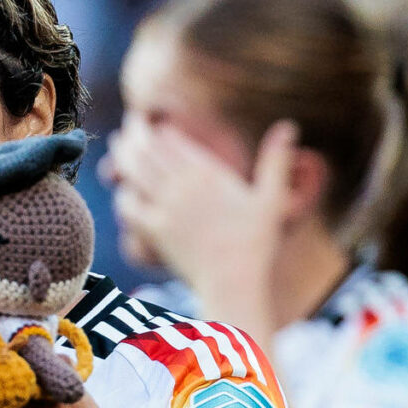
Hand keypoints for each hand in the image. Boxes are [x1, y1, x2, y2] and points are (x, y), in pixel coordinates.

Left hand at [105, 119, 293, 335]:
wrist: (234, 283)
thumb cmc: (256, 243)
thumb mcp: (271, 198)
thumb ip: (276, 161)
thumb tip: (289, 126)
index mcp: (210, 174)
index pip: (173, 139)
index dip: (159, 129)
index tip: (154, 124)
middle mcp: (184, 186)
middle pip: (148, 149)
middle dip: (135, 134)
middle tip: (129, 128)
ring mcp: (166, 208)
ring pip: (134, 170)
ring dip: (123, 155)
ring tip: (119, 146)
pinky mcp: (154, 231)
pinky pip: (128, 204)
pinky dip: (123, 193)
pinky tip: (125, 190)